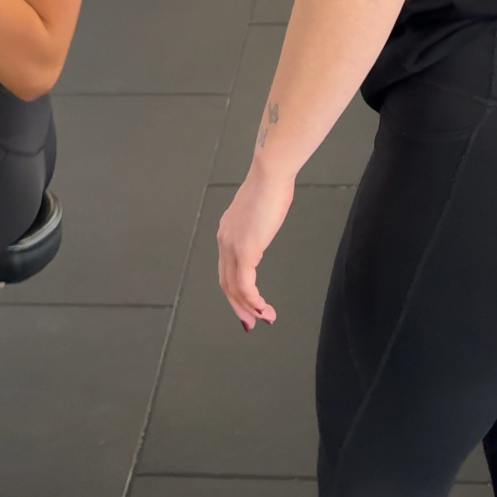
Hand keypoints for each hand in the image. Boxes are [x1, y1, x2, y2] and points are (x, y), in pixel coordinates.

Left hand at [216, 167, 293, 329]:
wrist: (271, 174)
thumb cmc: (271, 185)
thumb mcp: (260, 209)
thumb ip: (257, 222)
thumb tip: (263, 226)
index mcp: (227, 231)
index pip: (226, 269)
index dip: (235, 290)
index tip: (247, 304)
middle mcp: (224, 241)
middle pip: (226, 283)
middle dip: (239, 306)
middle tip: (251, 323)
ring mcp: (232, 246)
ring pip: (235, 288)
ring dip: (250, 308)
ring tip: (265, 318)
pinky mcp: (245, 250)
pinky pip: (246, 285)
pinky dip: (254, 301)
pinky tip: (264, 309)